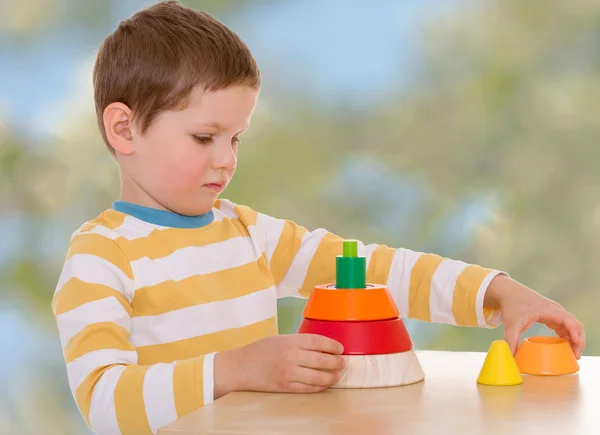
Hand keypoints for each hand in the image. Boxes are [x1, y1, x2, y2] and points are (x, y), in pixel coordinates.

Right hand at [214, 334, 344, 397]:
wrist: (241, 367)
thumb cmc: (260, 350)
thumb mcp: (280, 339)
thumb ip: (298, 342)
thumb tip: (321, 347)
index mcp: (290, 341)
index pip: (318, 341)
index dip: (333, 345)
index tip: (340, 348)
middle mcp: (291, 356)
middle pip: (322, 359)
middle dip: (336, 362)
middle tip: (343, 363)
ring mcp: (289, 373)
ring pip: (318, 377)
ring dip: (331, 377)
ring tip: (337, 375)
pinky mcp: (285, 387)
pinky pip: (308, 388)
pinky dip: (319, 387)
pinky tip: (324, 384)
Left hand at [485, 275, 585, 357]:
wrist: (508, 292)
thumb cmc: (511, 304)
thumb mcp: (511, 324)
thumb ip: (511, 341)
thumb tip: (511, 358)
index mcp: (549, 310)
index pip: (569, 321)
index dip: (576, 334)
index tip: (576, 347)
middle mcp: (555, 310)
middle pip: (575, 324)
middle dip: (579, 340)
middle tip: (575, 356)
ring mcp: (554, 312)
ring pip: (571, 326)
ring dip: (575, 339)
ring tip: (573, 354)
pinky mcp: (550, 315)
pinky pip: (564, 326)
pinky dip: (568, 336)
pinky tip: (565, 346)